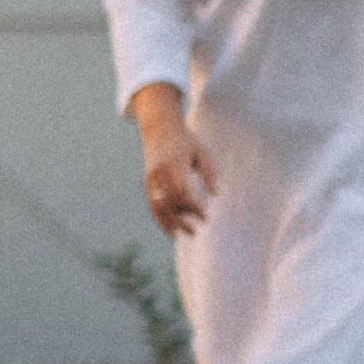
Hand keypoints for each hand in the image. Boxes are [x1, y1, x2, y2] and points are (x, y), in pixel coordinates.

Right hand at [138, 117, 215, 238]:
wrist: (159, 128)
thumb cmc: (186, 142)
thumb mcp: (201, 152)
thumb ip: (210, 171)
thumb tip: (216, 194)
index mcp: (174, 163)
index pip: (182, 191)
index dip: (193, 206)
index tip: (206, 216)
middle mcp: (159, 172)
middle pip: (169, 201)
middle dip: (182, 218)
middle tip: (198, 229)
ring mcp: (150, 178)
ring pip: (158, 206)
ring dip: (170, 223)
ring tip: (184, 235)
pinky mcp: (147, 183)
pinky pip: (152, 204)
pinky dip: (160, 219)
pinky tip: (172, 231)